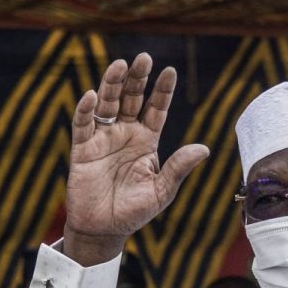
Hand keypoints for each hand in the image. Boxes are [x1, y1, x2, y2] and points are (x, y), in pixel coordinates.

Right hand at [63, 54, 208, 266]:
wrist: (104, 230)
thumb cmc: (134, 212)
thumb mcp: (161, 191)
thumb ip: (178, 168)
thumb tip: (203, 149)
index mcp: (146, 141)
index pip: (156, 109)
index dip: (162, 91)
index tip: (170, 71)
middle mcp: (125, 134)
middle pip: (132, 99)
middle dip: (138, 78)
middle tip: (144, 57)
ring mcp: (103, 139)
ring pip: (108, 104)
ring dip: (113, 84)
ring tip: (120, 65)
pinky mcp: (83, 149)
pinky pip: (83, 125)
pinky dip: (85, 110)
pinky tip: (91, 96)